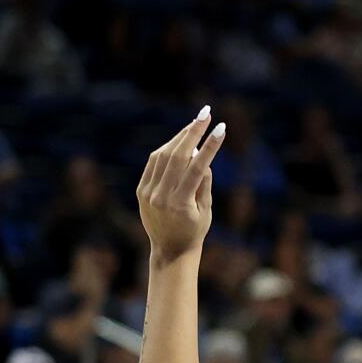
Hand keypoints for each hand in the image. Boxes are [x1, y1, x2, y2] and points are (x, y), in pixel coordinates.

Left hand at [137, 107, 226, 261]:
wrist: (169, 249)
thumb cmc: (195, 229)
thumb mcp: (206, 208)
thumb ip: (204, 181)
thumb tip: (202, 154)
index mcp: (180, 203)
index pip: (196, 167)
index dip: (210, 145)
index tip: (221, 127)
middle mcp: (160, 196)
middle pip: (177, 155)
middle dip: (193, 131)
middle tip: (206, 113)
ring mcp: (147, 192)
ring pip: (163, 155)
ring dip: (180, 137)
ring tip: (195, 124)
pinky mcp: (141, 190)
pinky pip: (153, 162)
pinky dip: (167, 149)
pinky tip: (180, 140)